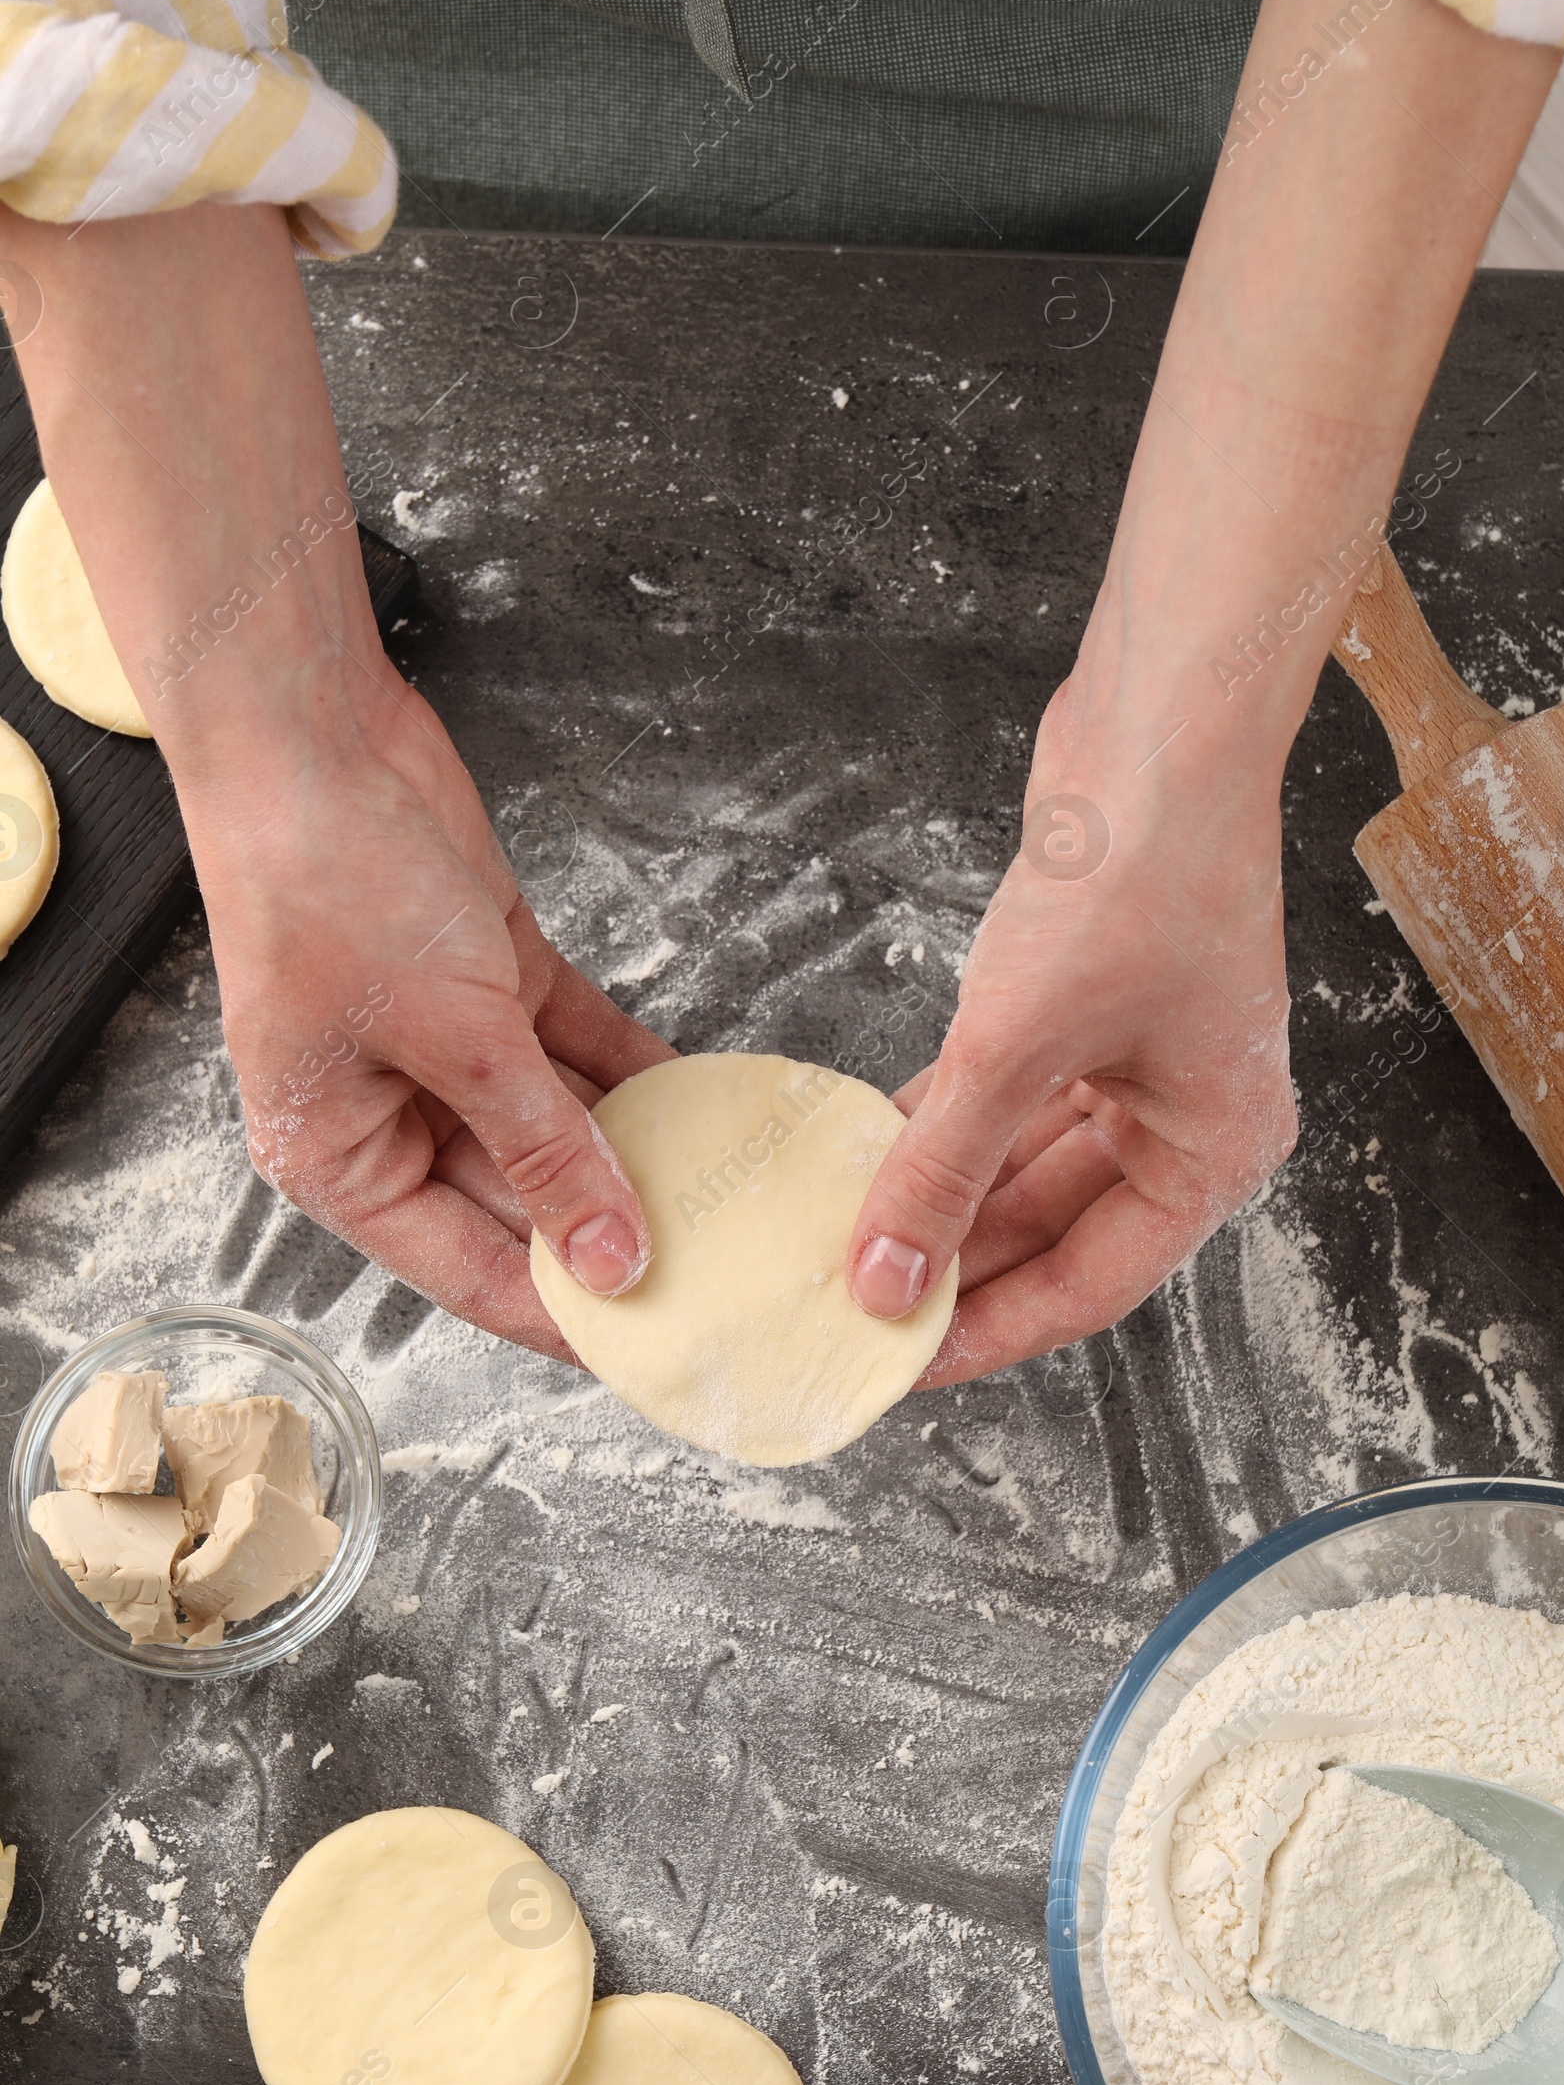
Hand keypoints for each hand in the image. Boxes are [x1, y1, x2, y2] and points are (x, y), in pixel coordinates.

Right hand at [182, 642, 671, 1351]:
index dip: (561, 1312)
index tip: (653, 1346)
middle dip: (612, 1227)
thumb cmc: (331, 889)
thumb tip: (610, 1257)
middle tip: (717, 1267)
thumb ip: (544, 1151)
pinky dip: (632, 1071)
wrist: (315, 739)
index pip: (468, 1272)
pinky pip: (574, 1048)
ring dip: (634, 1150)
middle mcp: (390, 1114)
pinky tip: (703, 1102)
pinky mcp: (490, 981)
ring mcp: (444, 1047)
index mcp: (340, 1159)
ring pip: (556, 1125)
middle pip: (519, 1202)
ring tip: (727, 1193)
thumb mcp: (456, 1040)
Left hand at [847, 675, 1296, 1382]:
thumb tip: (881, 1276)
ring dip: (941, 1194)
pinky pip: (1008, 1096)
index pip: (1090, 1286)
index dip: (990, 1330)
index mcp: (1214, 1154)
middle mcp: (1187, 1117)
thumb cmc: (1138, 878)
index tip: (901, 1363)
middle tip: (853, 1305)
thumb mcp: (1016, 1047)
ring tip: (846, 1236)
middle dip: (954, 1263)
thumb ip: (942, 1169)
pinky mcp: (1090, 1006)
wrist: (1159, 729)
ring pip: (1023, 1163)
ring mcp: (1140, 1060)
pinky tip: (872, 1150)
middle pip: (1054, 1229)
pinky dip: (945, 1124)